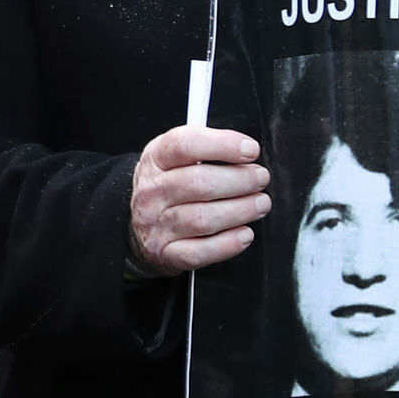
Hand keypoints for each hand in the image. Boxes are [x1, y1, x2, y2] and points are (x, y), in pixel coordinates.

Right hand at [127, 126, 267, 274]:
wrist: (138, 224)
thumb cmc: (168, 186)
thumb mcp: (174, 157)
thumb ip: (205, 148)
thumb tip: (244, 150)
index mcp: (155, 160)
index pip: (184, 145)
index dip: (222, 145)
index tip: (250, 150)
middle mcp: (152, 191)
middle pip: (199, 182)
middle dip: (240, 180)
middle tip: (260, 178)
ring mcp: (156, 224)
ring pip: (203, 219)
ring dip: (241, 211)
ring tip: (259, 204)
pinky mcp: (166, 252)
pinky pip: (200, 252)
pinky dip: (228, 244)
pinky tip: (244, 233)